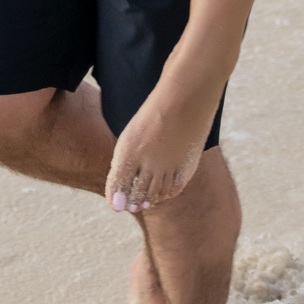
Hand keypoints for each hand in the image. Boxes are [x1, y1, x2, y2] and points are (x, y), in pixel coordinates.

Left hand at [105, 89, 213, 213]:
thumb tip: (118, 183)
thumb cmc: (155, 109)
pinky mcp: (187, 165)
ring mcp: (168, 165)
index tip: (115, 207)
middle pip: (138, 191)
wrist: (185, 96)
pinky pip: (175, 187)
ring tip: (143, 204)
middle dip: (132, 200)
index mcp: (128, 150)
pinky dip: (167, 194)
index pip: (119, 182)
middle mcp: (147, 161)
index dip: (116, 196)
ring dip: (148, 199)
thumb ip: (123, 159)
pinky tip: (163, 195)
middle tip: (130, 207)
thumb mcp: (132, 131)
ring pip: (156, 192)